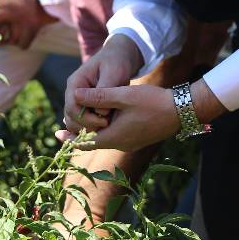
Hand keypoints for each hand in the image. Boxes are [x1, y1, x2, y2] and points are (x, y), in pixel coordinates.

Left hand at [56, 83, 178, 151]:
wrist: (181, 111)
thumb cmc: (153, 101)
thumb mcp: (123, 95)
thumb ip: (99, 96)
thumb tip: (75, 95)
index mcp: (115, 136)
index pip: (85, 142)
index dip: (70, 139)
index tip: (57, 134)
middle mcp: (121, 144)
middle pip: (94, 142)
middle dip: (79, 134)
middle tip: (64, 128)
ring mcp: (131, 143)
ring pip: (106, 139)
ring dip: (93, 131)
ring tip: (82, 121)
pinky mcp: (138, 138)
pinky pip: (116, 136)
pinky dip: (106, 129)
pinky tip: (105, 118)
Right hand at [62, 34, 142, 132]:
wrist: (118, 57)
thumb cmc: (116, 62)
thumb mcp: (113, 72)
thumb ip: (105, 91)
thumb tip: (100, 113)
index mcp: (75, 84)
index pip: (72, 108)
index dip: (86, 119)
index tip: (105, 121)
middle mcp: (73, 93)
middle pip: (71, 118)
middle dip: (87, 126)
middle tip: (107, 127)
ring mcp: (78, 100)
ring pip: (75, 122)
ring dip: (89, 128)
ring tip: (107, 128)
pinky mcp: (86, 106)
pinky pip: (83, 121)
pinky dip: (92, 127)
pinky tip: (106, 128)